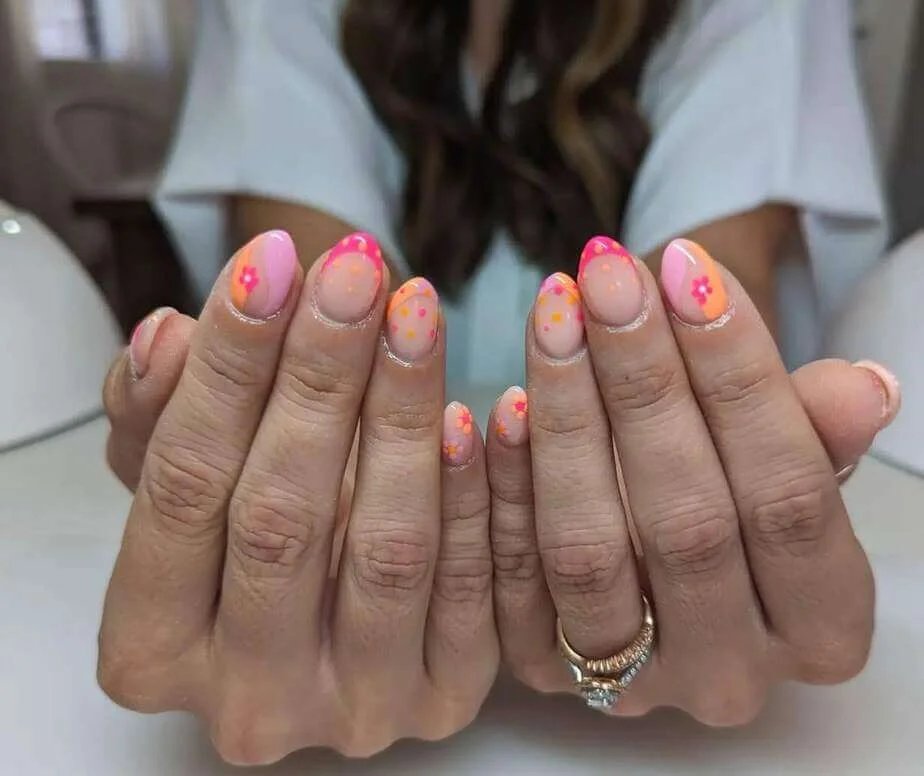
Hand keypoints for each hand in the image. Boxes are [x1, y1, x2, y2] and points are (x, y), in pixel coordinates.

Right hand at [98, 232, 497, 763]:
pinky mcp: (446, 695)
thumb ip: (160, 411)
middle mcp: (249, 699)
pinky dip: (474, 489)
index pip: (183, 490)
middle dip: (319, 377)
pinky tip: (477, 405)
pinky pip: (472, 583)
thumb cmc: (241, 526)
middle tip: (353, 271)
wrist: (324, 604)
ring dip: (404, 413)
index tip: (268, 261)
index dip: (225, 368)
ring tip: (415, 309)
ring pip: (387, 548)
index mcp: (152, 650)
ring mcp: (355, 708)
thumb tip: (168, 336)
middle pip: (283, 519)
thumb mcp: (179, 472)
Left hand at [486, 237, 899, 723]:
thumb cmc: (733, 495)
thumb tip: (863, 389)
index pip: (790, 500)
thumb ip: (815, 435)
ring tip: (554, 315)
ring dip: (566, 420)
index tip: (690, 271)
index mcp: (819, 629)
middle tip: (606, 276)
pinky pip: (511, 579)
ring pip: (589, 552)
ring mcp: (630, 685)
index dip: (742, 380)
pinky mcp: (543, 670)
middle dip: (644, 384)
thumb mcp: (786, 466)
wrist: (657, 567)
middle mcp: (728, 675)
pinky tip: (500, 400)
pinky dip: (503, 484)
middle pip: (687, 524)